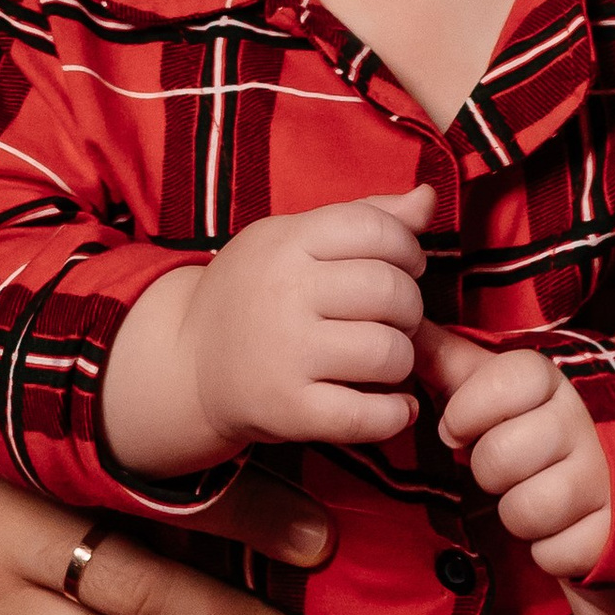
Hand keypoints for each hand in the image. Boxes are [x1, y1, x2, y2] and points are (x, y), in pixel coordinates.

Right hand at [0, 373, 332, 614]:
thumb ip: (79, 387)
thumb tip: (191, 358)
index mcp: (37, 437)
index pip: (154, 463)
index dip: (236, 489)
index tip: (310, 506)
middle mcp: (28, 509)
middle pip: (151, 551)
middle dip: (243, 568)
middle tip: (326, 568)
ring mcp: (10, 581)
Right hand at [102, 187, 433, 476]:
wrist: (185, 362)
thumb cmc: (254, 293)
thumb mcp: (294, 240)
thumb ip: (364, 216)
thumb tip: (428, 199)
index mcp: (287, 243)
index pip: (376, 229)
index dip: (407, 249)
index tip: (402, 267)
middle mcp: (284, 294)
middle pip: (391, 292)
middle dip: (410, 308)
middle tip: (394, 319)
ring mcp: (285, 354)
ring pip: (389, 352)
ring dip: (402, 360)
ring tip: (384, 360)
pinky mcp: (288, 410)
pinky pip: (368, 415)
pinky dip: (395, 414)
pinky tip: (391, 404)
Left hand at [427, 331, 611, 579]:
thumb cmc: (545, 429)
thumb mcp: (503, 387)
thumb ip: (451, 360)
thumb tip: (403, 326)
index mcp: (559, 381)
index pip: (503, 382)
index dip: (467, 412)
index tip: (462, 427)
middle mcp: (590, 423)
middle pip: (499, 457)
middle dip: (490, 471)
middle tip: (510, 467)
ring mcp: (609, 478)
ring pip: (523, 510)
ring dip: (518, 513)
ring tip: (538, 495)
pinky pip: (553, 553)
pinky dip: (549, 549)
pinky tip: (564, 526)